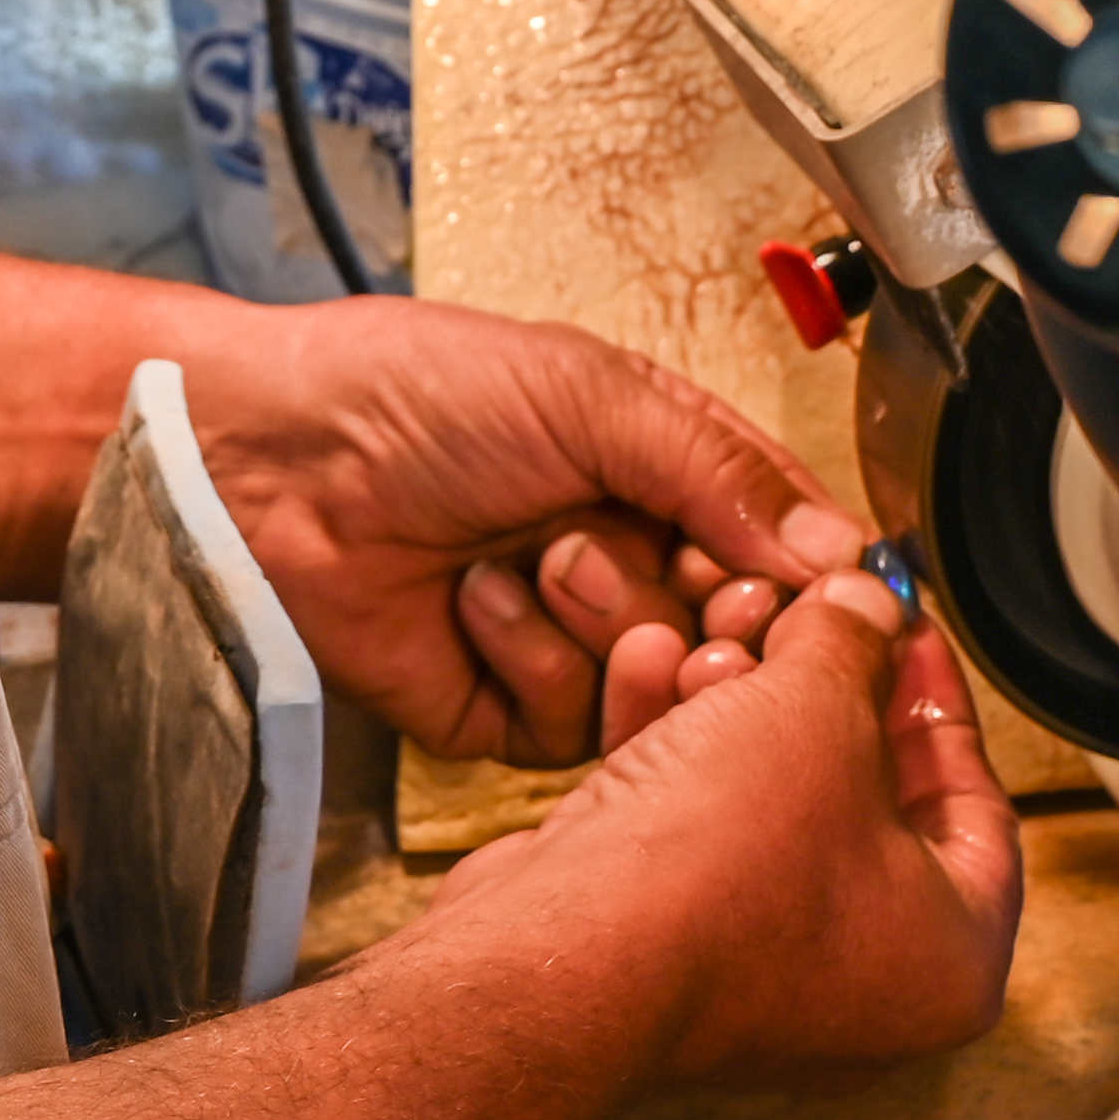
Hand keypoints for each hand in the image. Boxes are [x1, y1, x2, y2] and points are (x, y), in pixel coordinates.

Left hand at [174, 296, 864, 766]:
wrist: (278, 462)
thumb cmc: (417, 393)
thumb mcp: (592, 395)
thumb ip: (721, 474)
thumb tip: (839, 554)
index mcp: (663, 472)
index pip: (784, 545)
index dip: (805, 579)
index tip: (808, 589)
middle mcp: (629, 560)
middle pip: (739, 635)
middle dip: (708, 607)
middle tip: (677, 580)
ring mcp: (571, 641)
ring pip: (662, 686)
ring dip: (604, 620)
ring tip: (542, 559)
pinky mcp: (508, 710)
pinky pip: (574, 726)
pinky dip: (532, 662)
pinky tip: (476, 603)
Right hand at [424, 572, 1021, 1080]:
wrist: (569, 952)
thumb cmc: (722, 868)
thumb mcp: (818, 707)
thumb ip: (855, 642)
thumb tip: (867, 609)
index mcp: (951, 958)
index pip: (978, 800)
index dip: (937, 690)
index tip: (905, 628)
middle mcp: (867, 990)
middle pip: (866, 797)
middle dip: (820, 688)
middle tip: (808, 615)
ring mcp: (762, 980)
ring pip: (771, 808)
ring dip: (739, 707)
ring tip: (717, 636)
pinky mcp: (671, 958)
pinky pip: (697, 838)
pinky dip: (679, 756)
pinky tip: (651, 669)